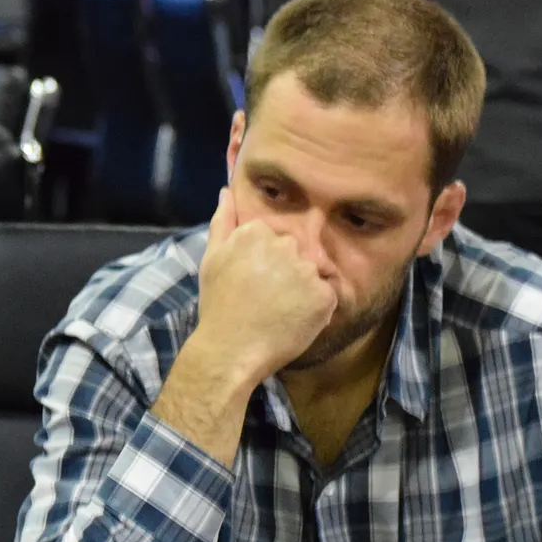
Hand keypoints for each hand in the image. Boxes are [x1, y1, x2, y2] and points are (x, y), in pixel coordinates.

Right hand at [193, 188, 337, 385]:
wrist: (231, 349)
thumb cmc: (219, 306)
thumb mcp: (212, 258)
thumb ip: (224, 221)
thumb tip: (227, 192)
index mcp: (258, 231)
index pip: (277, 239)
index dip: (269, 264)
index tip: (256, 283)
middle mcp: (285, 245)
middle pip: (298, 254)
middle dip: (289, 274)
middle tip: (268, 300)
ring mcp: (307, 270)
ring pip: (315, 274)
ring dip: (304, 292)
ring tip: (281, 312)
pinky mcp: (324, 296)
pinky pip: (328, 297)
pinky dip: (317, 311)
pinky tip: (294, 322)